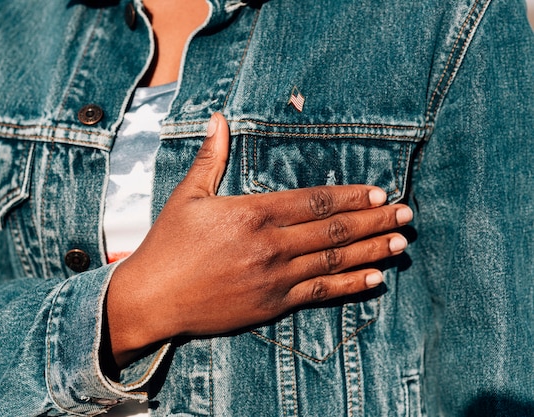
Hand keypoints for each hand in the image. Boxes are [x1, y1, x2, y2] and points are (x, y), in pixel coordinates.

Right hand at [105, 113, 412, 366]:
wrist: (151, 299)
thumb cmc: (168, 245)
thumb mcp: (187, 196)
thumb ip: (210, 158)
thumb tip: (218, 118)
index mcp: (252, 213)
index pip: (314, 200)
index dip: (350, 196)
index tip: (378, 193)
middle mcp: (270, 244)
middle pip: (333, 229)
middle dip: (374, 220)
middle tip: (407, 214)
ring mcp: (274, 278)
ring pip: (334, 260)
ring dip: (371, 250)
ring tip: (400, 243)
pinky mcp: (272, 306)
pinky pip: (320, 294)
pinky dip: (350, 286)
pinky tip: (374, 280)